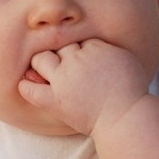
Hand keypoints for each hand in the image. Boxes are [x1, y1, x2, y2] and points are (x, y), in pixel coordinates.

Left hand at [18, 39, 149, 135]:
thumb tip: (96, 46)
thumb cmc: (132, 92)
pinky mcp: (56, 100)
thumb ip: (108, 49)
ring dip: (42, 63)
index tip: (85, 63)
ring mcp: (64, 79)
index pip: (79, 41)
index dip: (81, 51)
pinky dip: (26, 87)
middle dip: (63, 55)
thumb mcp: (126, 59)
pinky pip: (31, 90)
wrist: (126, 117)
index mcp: (95, 47)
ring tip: (47, 72)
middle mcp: (76, 59)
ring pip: (41, 59)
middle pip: (60, 47)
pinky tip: (27, 85)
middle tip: (68, 69)